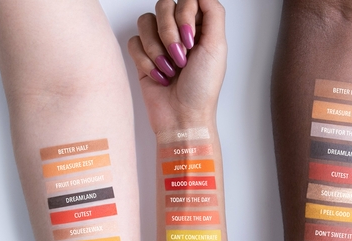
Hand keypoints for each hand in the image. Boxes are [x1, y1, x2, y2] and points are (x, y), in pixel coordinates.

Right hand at [128, 0, 226, 131]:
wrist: (182, 118)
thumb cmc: (201, 89)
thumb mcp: (217, 46)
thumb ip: (213, 11)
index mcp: (199, 27)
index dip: (184, 16)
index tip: (192, 41)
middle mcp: (179, 32)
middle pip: (163, 6)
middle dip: (169, 34)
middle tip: (181, 59)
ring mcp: (160, 44)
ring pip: (145, 22)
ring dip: (157, 50)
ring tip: (169, 71)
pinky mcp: (143, 58)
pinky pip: (134, 42)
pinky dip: (146, 62)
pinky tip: (158, 77)